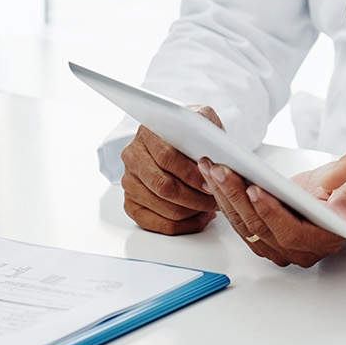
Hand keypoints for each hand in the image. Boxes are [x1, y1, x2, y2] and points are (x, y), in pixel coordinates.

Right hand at [119, 105, 222, 234]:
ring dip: (192, 211)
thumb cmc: (191, 133)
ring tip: (212, 206)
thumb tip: (216, 150)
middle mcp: (132, 157)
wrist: (176, 139)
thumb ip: (208, 129)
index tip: (212, 182)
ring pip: (161, 206)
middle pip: (163, 186)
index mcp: (147, 134)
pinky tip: (199, 218)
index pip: (167, 157)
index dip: (192, 174)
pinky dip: (181, 225)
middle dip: (194, 197)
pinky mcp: (130, 202)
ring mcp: (129, 182)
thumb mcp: (202, 119)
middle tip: (216, 199)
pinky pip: (154, 223)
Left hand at [199, 162, 345, 267]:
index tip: (254, 188)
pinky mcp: (265, 238)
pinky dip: (226, 201)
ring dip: (225, 197)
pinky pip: (241, 223)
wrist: (342, 194)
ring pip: (245, 226)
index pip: (290, 232)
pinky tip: (215, 180)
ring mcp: (279, 248)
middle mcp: (298, 251)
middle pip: (260, 229)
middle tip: (221, 170)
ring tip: (212, 169)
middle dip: (238, 197)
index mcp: (323, 241)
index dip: (270, 213)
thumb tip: (340, 215)